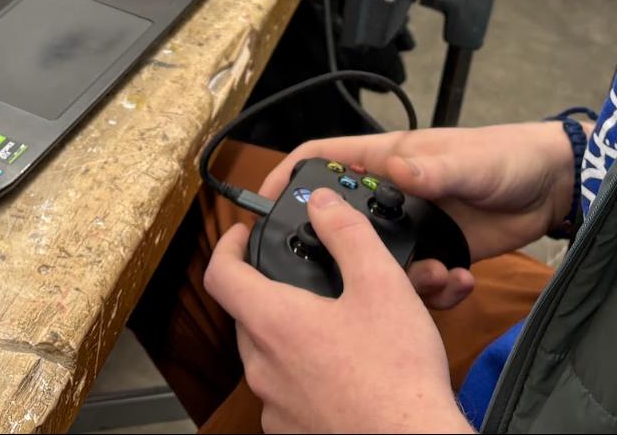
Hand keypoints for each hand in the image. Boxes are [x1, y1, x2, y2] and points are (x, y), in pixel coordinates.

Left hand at [205, 189, 471, 433]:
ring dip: (295, 335)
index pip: (221, 274)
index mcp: (273, 322)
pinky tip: (346, 368)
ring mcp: (275, 404)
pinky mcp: (293, 430)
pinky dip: (308, 373)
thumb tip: (323, 204)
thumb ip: (347, 234)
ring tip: (338, 325)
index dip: (228, 245)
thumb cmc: (396, 375)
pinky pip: (289, 391)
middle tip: (309, 281)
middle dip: (274, 291)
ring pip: (271, 355)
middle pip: (249, 314)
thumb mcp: (381, 284)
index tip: (242, 235)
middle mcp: (263, 366)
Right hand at [257, 121, 572, 310]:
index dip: (288, 176)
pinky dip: (434, 290)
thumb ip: (432, 169)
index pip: (325, 160)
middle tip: (341, 275)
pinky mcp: (438, 253)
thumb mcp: (468, 161)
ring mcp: (415, 227)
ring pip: (379, 262)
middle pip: (344, 222)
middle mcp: (396, 194)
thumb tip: (395, 169)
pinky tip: (458, 282)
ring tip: (434, 277)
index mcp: (390, 159)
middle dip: (339, 249)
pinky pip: (417, 281)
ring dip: (398, 279)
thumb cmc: (507, 156)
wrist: (551, 189)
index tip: (262, 202)